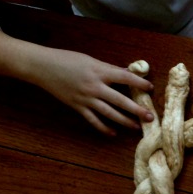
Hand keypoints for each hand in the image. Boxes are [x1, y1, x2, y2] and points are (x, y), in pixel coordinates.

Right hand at [33, 49, 153, 135]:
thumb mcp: (90, 60)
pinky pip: (93, 120)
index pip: (124, 77)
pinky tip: (113, 133)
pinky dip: (103, 128)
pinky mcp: (77, 107)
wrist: (42, 67)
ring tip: (136, 127)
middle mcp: (94, 87)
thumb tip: (126, 73)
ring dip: (124, 121)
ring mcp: (86, 99)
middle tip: (150, 117)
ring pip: (109, 113)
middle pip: (120, 101)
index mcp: (99, 71)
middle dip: (137, 110)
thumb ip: (108, 69)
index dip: (139, 83)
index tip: (150, 88)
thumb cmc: (67, 59)